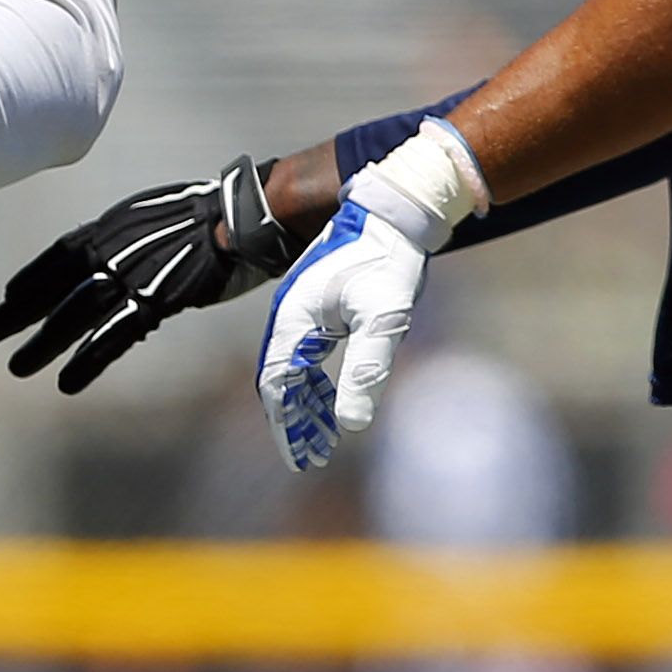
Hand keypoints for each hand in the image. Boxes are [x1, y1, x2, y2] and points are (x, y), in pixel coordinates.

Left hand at [0, 157, 297, 396]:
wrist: (247, 214)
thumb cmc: (211, 215)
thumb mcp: (154, 217)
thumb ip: (127, 238)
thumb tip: (111, 256)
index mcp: (113, 226)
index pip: (60, 253)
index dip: (33, 277)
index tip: (7, 297)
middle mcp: (114, 248)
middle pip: (57, 286)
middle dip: (18, 314)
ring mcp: (134, 274)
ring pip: (76, 313)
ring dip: (45, 342)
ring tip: (17, 367)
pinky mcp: (158, 299)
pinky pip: (115, 335)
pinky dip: (89, 360)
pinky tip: (68, 382)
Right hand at [252, 134, 478, 470]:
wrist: (394, 211)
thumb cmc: (389, 261)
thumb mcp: (385, 318)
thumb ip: (366, 370)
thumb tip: (352, 425)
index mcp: (294, 322)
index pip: (277, 387)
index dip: (286, 427)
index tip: (302, 460)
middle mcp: (288, 318)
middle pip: (280, 383)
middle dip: (295, 423)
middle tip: (315, 458)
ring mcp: (300, 311)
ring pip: (292, 371)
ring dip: (306, 406)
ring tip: (325, 438)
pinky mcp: (316, 307)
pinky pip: (306, 356)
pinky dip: (315, 384)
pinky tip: (334, 400)